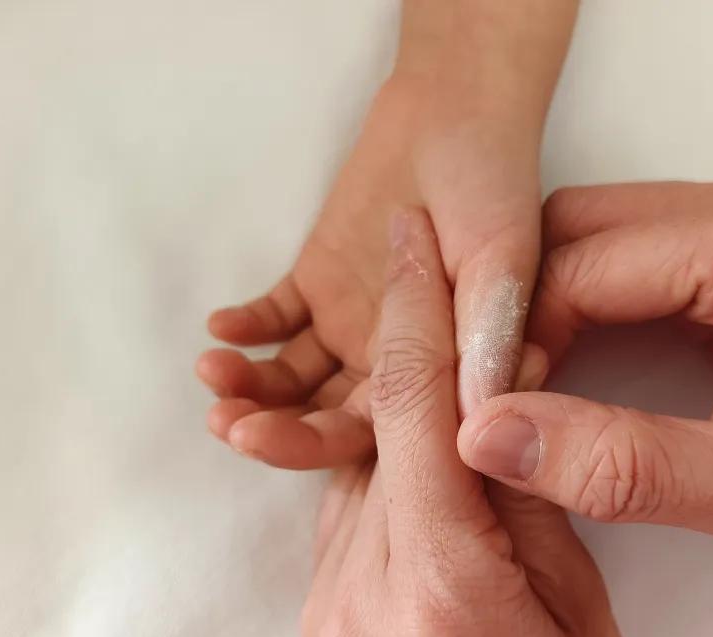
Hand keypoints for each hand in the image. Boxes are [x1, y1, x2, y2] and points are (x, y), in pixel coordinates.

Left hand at [195, 0, 579, 467]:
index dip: (318, 445)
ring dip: (250, 383)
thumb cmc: (492, 188)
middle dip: (271, 427)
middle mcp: (391, 361)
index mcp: (440, 373)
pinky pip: (275, 321)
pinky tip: (222, 326)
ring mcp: (349, 326)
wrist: (455, 115)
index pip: (376, 434)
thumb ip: (485, 334)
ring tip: (211, 369)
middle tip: (226, 423)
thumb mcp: (501, 260)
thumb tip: (473, 421)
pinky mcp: (317, 285)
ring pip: (293, 378)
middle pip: (324, 418)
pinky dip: (248, 328)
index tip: (261, 440)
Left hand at [302, 209, 635, 636]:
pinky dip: (386, 463)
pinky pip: (350, 507)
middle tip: (435, 271)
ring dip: (400, 407)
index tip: (414, 235)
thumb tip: (491, 401)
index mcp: (440, 590)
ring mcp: (326, 611)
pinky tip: (424, 447)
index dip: (416, 312)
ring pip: (359, 464)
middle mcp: (358, 597)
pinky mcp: (321, 615)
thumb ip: (523, 497)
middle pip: (380, 432)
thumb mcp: (578, 602)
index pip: (419, 415)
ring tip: (442, 360)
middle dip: (413, 348)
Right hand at [457, 172, 712, 636]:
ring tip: (520, 386)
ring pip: (598, 237)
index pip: (591, 263)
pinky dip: (585, 309)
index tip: (480, 407)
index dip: (517, 336)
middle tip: (493, 393)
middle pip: (584, 228)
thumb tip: (486, 439)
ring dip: (549, 307)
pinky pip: (632, 257)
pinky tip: (564, 367)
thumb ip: (614, 464)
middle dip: (525, 311)